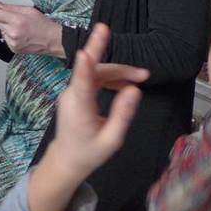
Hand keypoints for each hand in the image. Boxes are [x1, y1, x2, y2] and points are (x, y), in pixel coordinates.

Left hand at [0, 0, 65, 56]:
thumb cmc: (43, 24)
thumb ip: (10, 8)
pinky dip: (9, 34)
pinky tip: (19, 34)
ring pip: (0, 30)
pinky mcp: (13, 48)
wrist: (53, 40)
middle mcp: (12, 32)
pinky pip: (5, 38)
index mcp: (17, 20)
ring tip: (17, 25)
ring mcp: (12, 42)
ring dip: (4, 26)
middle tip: (1, 12)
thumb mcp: (28, 10)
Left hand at [27, 25, 141, 210]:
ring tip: (142, 77)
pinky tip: (126, 84)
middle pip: (95, 72)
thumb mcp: (112, 139)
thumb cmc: (90, 152)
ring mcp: (71, 92)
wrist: (67, 158)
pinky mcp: (75, 92)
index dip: (84, 67)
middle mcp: (72, 96)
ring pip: (96, 72)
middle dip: (120, 68)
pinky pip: (94, 77)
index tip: (86, 51)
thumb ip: (123, 115)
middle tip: (143, 72)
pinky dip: (111, 78)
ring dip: (119, 72)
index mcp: (80, 110)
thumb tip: (135, 90)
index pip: (81, 85)